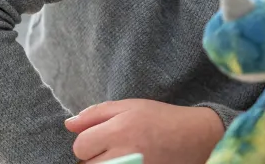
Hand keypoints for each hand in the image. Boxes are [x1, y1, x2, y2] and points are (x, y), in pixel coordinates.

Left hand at [65, 100, 223, 163]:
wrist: (196, 138)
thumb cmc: (161, 119)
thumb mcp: (129, 107)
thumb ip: (96, 114)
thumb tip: (68, 124)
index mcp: (118, 131)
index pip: (80, 146)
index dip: (89, 141)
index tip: (104, 137)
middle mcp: (123, 154)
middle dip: (95, 157)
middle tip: (115, 148)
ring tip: (122, 157)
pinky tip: (128, 163)